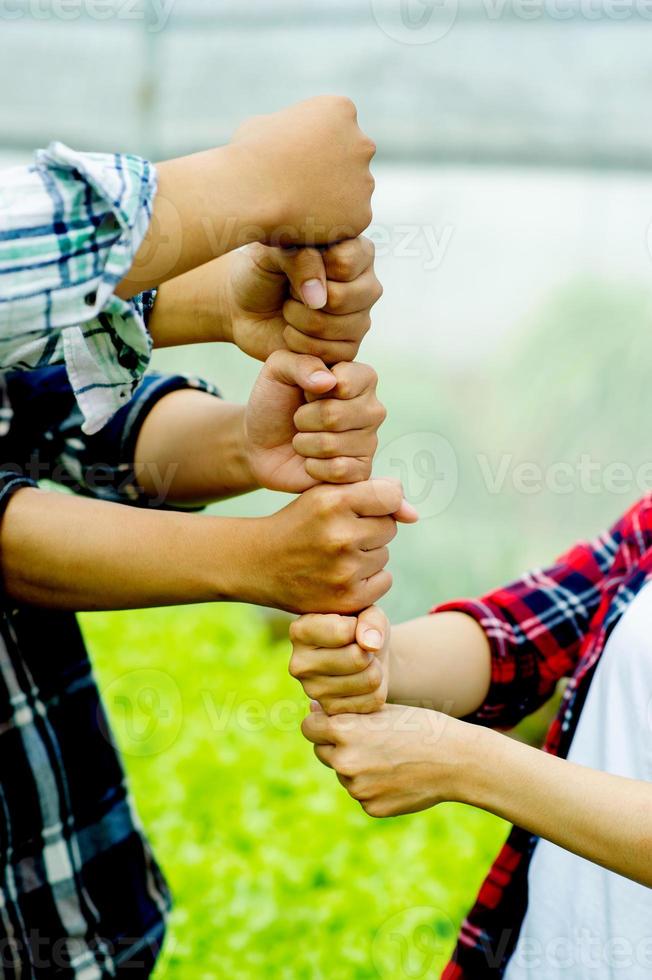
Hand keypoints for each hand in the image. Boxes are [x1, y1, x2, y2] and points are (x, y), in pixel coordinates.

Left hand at [226, 237, 381, 362]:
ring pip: (333, 327)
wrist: (243, 308)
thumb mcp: (273, 251)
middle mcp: (366, 285)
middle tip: (289, 292)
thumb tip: (319, 298)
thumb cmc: (260, 272)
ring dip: (297, 320)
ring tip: (289, 310)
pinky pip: (329, 352)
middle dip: (301, 298)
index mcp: (357, 251)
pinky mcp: (348, 349)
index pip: (345, 262)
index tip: (296, 264)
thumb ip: (300, 258)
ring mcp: (360, 319)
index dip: (312, 268)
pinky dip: (299, 344)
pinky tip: (293, 332)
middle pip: (341, 298)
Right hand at [231, 96, 375, 244]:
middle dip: (334, 171)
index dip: (316, 145)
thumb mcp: (265, 124)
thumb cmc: (248, 156)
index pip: (338, 128)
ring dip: (334, 200)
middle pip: (353, 159)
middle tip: (302, 188)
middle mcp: (361, 143)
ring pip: (353, 193)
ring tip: (300, 209)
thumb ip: (288, 130)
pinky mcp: (361, 215)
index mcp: (341, 110)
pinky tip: (306, 225)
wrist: (251, 193)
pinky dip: (332, 226)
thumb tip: (286, 139)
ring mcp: (365, 181)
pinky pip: (349, 222)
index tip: (295, 160)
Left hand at [245, 350, 385, 492]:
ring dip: (303, 444)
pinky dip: (312, 467)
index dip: (311, 390)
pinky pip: (337, 470)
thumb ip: (301, 363)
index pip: (344, 383)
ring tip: (303, 439)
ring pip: (331, 445)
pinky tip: (310, 461)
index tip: (304, 392)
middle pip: (334, 416)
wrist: (262, 444)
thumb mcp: (278, 370)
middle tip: (299, 419)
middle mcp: (372, 409)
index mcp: (361, 378)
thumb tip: (329, 381)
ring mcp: (369, 442)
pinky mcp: (361, 471)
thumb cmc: (275, 403)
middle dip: (303, 420)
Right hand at [247, 480, 417, 613]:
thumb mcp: (324, 494)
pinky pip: (384, 581)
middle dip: (370, 528)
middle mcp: (340, 536)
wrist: (258, 563)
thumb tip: (415, 515)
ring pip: (385, 554)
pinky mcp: (348, 599)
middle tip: (338, 533)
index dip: (378, 501)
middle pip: (389, 526)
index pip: (390, 495)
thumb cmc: (299, 522)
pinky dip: (369, 579)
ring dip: (367, 554)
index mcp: (333, 501)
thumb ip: (370, 492)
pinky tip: (340, 573)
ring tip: (334, 554)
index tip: (359, 507)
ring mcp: (344, 570)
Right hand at [289, 607, 389, 714]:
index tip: (354, 626)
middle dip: (369, 651)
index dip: (360, 626)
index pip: (343, 632)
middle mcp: (299, 664)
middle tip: (362, 648)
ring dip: (377, 669)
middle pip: (356, 658)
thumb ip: (371, 620)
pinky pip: (374, 700)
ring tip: (364, 663)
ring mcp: (312, 691)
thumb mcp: (367, 611)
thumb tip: (370, 645)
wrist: (363, 655)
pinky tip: (364, 681)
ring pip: (369, 680)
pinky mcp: (331, 711)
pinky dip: (378, 688)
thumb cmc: (360, 626)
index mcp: (300, 631)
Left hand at [302, 703, 473, 817]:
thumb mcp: (380, 710)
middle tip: (370, 739)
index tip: (332, 720)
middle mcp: (345, 762)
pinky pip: (361, 794)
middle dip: (336, 745)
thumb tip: (313, 711)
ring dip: (357, 766)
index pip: (308, 727)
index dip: (320, 722)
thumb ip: (344, 713)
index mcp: (344, 731)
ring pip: (343, 774)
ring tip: (390, 757)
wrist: (454, 760)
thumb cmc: (419, 726)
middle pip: (322, 752)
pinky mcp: (371, 808)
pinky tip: (398, 776)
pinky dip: (373, 786)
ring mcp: (357, 788)